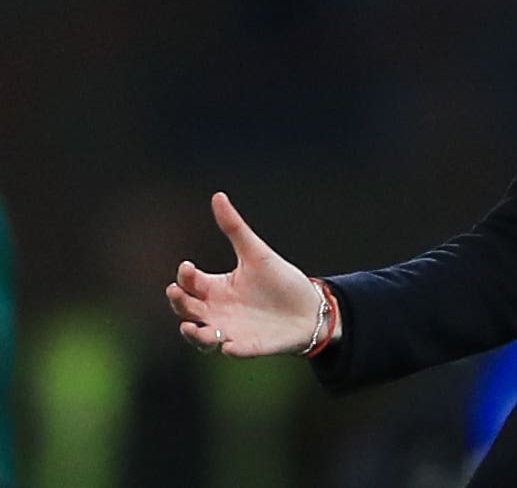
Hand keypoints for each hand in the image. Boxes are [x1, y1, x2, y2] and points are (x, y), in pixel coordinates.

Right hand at [165, 191, 327, 356]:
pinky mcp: (249, 347)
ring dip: (196, 335)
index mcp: (216, 288)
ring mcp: (230, 332)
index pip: (190, 284)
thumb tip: (217, 196)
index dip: (184, 277)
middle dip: (179, 303)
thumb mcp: (256, 253)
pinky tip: (230, 346)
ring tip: (194, 328)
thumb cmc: (280, 281)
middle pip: (187, 310)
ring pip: (201, 338)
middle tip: (177, 292)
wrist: (310, 307)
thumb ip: (234, 228)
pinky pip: (236, 351)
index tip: (187, 267)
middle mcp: (217, 312)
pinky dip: (232, 350)